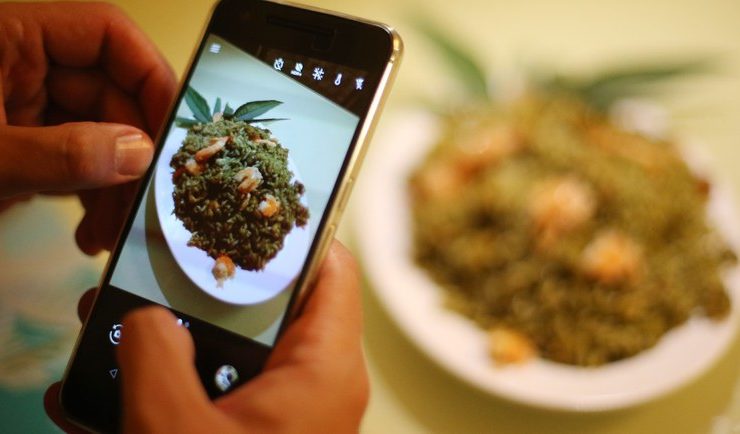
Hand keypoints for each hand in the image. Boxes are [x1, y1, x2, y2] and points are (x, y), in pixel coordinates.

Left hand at [0, 2, 175, 253]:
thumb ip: (62, 153)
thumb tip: (138, 154)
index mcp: (9, 33)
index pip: (108, 35)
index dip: (152, 77)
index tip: (172, 133)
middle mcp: (21, 60)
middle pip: (109, 92)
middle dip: (129, 154)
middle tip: (139, 207)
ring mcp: (19, 101)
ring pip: (95, 131)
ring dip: (110, 184)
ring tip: (106, 235)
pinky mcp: (15, 138)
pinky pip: (71, 157)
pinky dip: (85, 194)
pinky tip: (86, 230)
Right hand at [45, 242, 369, 432]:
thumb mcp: (175, 429)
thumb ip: (156, 355)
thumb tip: (144, 314)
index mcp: (325, 367)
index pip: (329, 267)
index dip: (290, 229)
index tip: (236, 207)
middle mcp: (317, 383)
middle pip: (268, 305)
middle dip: (200, 289)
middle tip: (147, 267)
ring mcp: (288, 415)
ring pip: (231, 353)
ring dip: (169, 342)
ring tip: (103, 325)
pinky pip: (216, 397)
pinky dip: (169, 390)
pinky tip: (100, 395)